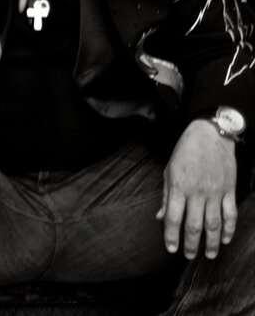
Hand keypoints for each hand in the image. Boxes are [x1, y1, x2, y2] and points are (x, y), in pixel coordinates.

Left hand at [158, 119, 237, 259]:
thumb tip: (160, 217)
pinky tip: (226, 239)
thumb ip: (166, 197)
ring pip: (214, 223)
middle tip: (189, 256)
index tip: (171, 249)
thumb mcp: (169, 171)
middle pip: (194, 225)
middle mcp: (197, 192)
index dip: (171, 236)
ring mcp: (215, 192)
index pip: (173, 218)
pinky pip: (230, 214)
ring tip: (209, 254)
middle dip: (191, 243)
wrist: (210, 135)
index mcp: (178, 187)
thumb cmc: (185, 152)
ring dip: (212, 242)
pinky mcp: (229, 190)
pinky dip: (229, 228)